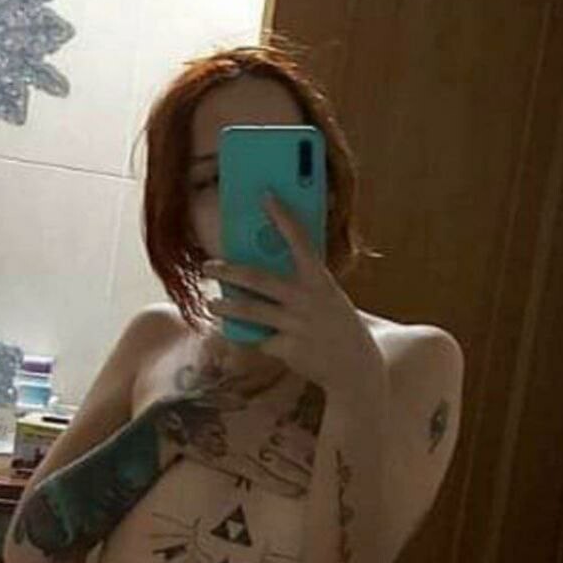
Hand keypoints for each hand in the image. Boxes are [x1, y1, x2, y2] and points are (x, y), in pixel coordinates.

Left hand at [202, 194, 371, 388]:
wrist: (355, 366)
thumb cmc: (336, 325)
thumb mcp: (327, 297)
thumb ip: (303, 283)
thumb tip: (269, 266)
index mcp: (319, 280)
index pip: (300, 240)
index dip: (283, 217)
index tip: (265, 196)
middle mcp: (306, 299)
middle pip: (258, 278)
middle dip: (228, 271)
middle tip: (207, 266)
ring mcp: (296, 325)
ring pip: (250, 311)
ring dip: (225, 307)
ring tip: (210, 304)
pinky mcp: (287, 348)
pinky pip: (258, 339)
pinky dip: (248, 337)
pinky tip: (238, 335)